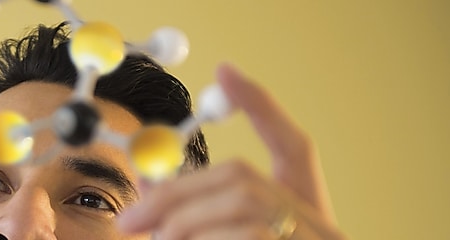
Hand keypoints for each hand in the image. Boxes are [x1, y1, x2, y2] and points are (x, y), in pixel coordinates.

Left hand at [116, 63, 346, 239]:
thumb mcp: (231, 237)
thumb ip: (198, 218)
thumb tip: (145, 201)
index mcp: (305, 212)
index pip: (295, 148)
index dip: (263, 106)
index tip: (227, 69)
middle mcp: (318, 224)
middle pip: (245, 178)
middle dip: (178, 195)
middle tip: (131, 222)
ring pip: (244, 208)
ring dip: (187, 223)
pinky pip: (248, 238)